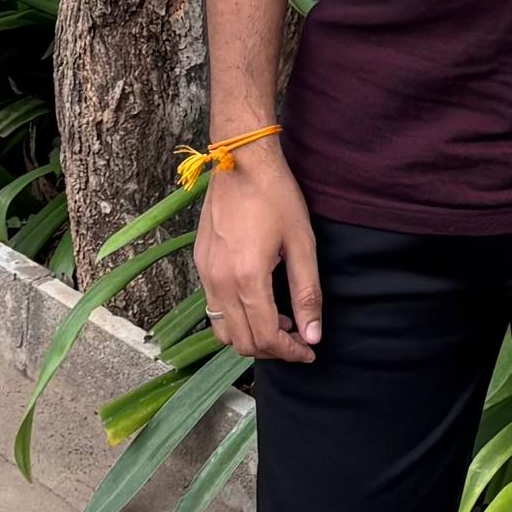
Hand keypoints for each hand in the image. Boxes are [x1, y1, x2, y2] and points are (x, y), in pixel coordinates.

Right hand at [193, 142, 321, 363]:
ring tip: (279, 321)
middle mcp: (219, 282)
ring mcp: (205, 273)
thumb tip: (312, 336)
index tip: (309, 352)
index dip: (290, 353)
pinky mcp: (200, 264)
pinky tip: (258, 300)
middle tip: (298, 338)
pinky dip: (235, 319)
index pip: (266, 338)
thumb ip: (307, 294)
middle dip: (272, 350)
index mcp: (247, 279)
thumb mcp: (302, 243)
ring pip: (223, 330)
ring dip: (251, 337)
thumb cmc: (276, 196)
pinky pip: (214, 308)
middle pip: (242, 342)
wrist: (240, 159)